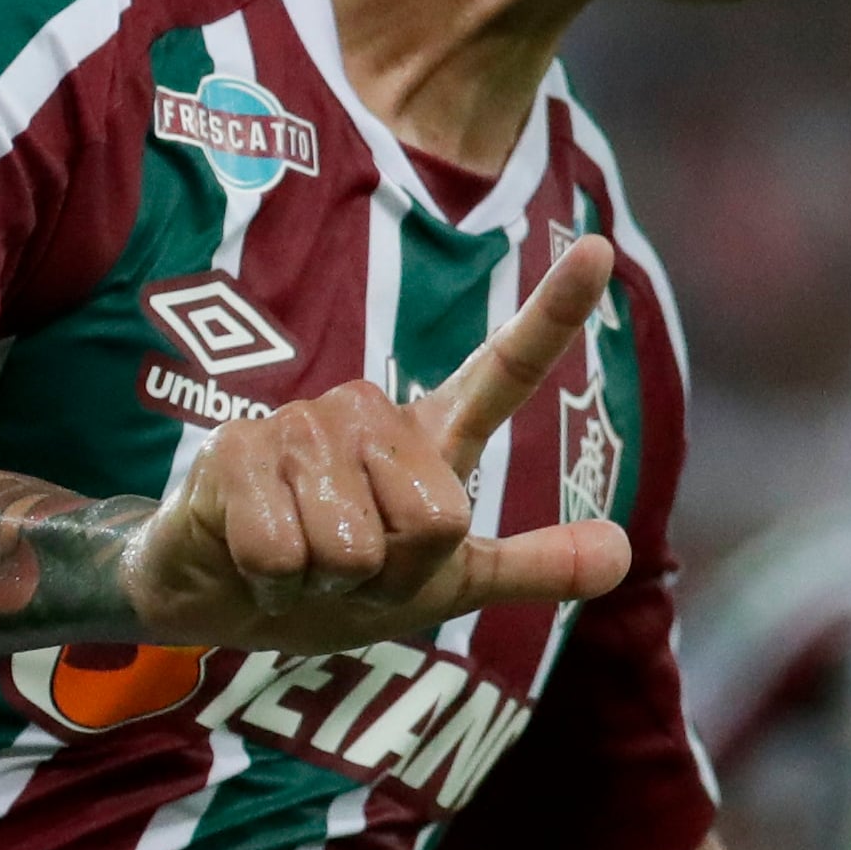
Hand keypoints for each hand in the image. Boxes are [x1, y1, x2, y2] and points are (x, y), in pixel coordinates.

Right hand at [122, 237, 630, 650]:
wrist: (225, 601)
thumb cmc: (340, 583)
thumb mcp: (443, 587)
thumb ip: (529, 568)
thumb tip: (625, 554)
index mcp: (431, 438)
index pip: (504, 371)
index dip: (553, 314)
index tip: (599, 248)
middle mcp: (372, 414)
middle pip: (436, 521)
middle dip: (394, 577)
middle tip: (351, 569)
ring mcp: (302, 423)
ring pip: (356, 547)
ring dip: (327, 583)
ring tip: (301, 561)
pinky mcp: (237, 450)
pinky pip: (285, 554)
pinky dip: (274, 584)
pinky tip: (256, 564)